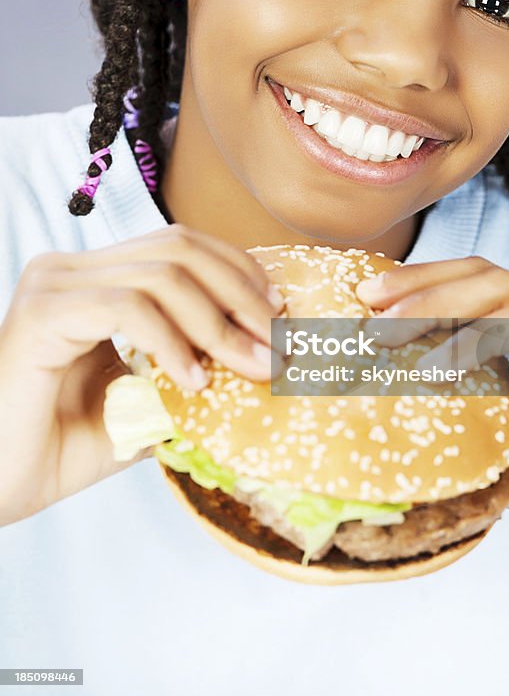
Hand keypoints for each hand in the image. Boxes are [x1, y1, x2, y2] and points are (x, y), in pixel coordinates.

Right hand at [0, 223, 284, 523]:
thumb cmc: (59, 449)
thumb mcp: (145, 404)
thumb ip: (189, 371)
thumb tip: (258, 358)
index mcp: (94, 278)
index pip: (180, 246)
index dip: (237, 271)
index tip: (278, 313)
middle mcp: (72, 269)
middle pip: (179, 247)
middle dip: (240, 293)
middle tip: (276, 344)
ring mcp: (54, 284)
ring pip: (161, 273)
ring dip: (218, 322)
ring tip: (249, 367)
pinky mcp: (42, 313)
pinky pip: (127, 307)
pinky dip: (172, 341)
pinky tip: (193, 381)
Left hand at [356, 257, 508, 576]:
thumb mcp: (498, 455)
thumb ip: (455, 429)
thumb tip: (372, 426)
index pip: (472, 286)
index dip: (420, 285)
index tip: (367, 299)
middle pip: (492, 280)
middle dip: (430, 294)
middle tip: (380, 316)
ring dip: (476, 330)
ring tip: (432, 366)